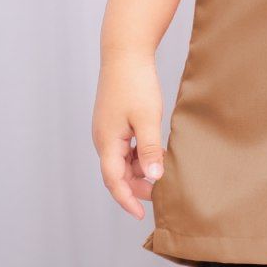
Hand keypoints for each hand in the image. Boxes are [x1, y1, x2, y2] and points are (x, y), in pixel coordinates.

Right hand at [92, 51, 166, 218]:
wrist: (125, 52)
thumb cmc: (135, 83)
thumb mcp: (147, 118)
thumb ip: (150, 150)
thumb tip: (154, 178)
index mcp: (107, 142)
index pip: (114, 181)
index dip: (127, 200)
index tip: (141, 215)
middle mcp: (103, 139)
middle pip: (118, 173)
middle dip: (137, 186)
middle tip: (161, 193)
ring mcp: (108, 129)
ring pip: (122, 160)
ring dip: (139, 170)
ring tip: (162, 172)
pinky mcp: (114, 121)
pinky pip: (125, 147)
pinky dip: (139, 155)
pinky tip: (156, 152)